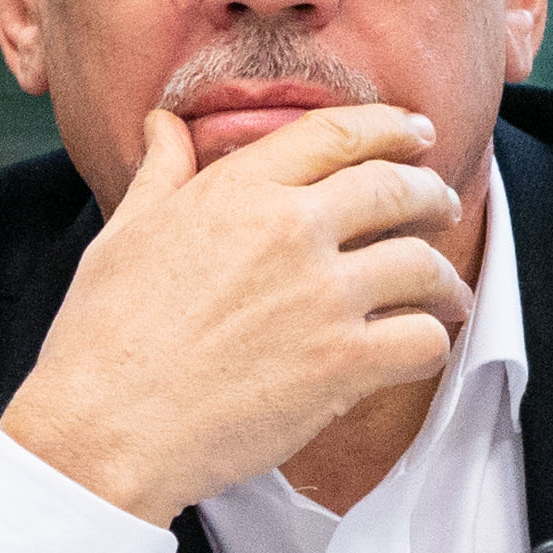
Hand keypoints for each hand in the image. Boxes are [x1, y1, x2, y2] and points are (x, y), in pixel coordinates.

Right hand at [0, 104, 473, 520]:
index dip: (390, 127)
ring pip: (422, 266)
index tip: (415, 134)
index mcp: (239, 190)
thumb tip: (165, 125)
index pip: (337, 134)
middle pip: (395, 189)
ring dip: (445, 279)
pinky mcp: (341, 364)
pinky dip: (433, 344)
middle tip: (441, 207)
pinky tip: (423, 349)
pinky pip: (421, 341)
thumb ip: (163, 173)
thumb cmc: (104, 335)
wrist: (106, 427)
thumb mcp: (126, 233)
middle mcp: (290, 230)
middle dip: (430, 195)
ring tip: (449, 294)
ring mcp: (322, 297)